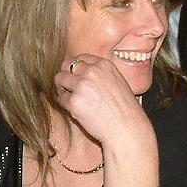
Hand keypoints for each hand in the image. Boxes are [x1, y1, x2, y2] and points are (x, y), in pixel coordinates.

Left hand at [55, 54, 157, 186]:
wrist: (126, 129)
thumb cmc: (125, 110)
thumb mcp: (117, 82)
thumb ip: (101, 74)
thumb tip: (82, 72)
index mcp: (104, 64)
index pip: (80, 58)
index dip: (76, 68)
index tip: (75, 76)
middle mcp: (92, 71)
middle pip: (66, 65)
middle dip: (66, 75)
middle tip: (68, 87)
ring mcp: (82, 85)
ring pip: (59, 79)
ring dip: (62, 88)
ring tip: (72, 99)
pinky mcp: (74, 102)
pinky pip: (61, 99)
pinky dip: (65, 105)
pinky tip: (77, 111)